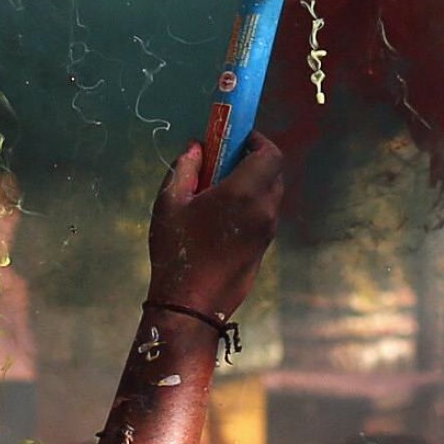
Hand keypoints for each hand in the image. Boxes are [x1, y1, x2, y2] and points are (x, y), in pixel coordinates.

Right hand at [145, 133, 285, 319]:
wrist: (191, 305)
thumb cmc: (178, 250)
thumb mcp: (169, 203)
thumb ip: (185, 169)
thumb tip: (197, 148)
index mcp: (244, 192)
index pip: (270, 153)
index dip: (257, 140)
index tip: (236, 138)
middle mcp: (264, 209)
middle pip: (273, 172)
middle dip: (253, 160)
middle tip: (225, 161)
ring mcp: (267, 231)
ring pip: (270, 195)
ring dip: (253, 184)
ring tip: (219, 191)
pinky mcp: (263, 249)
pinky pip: (264, 216)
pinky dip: (252, 206)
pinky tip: (223, 217)